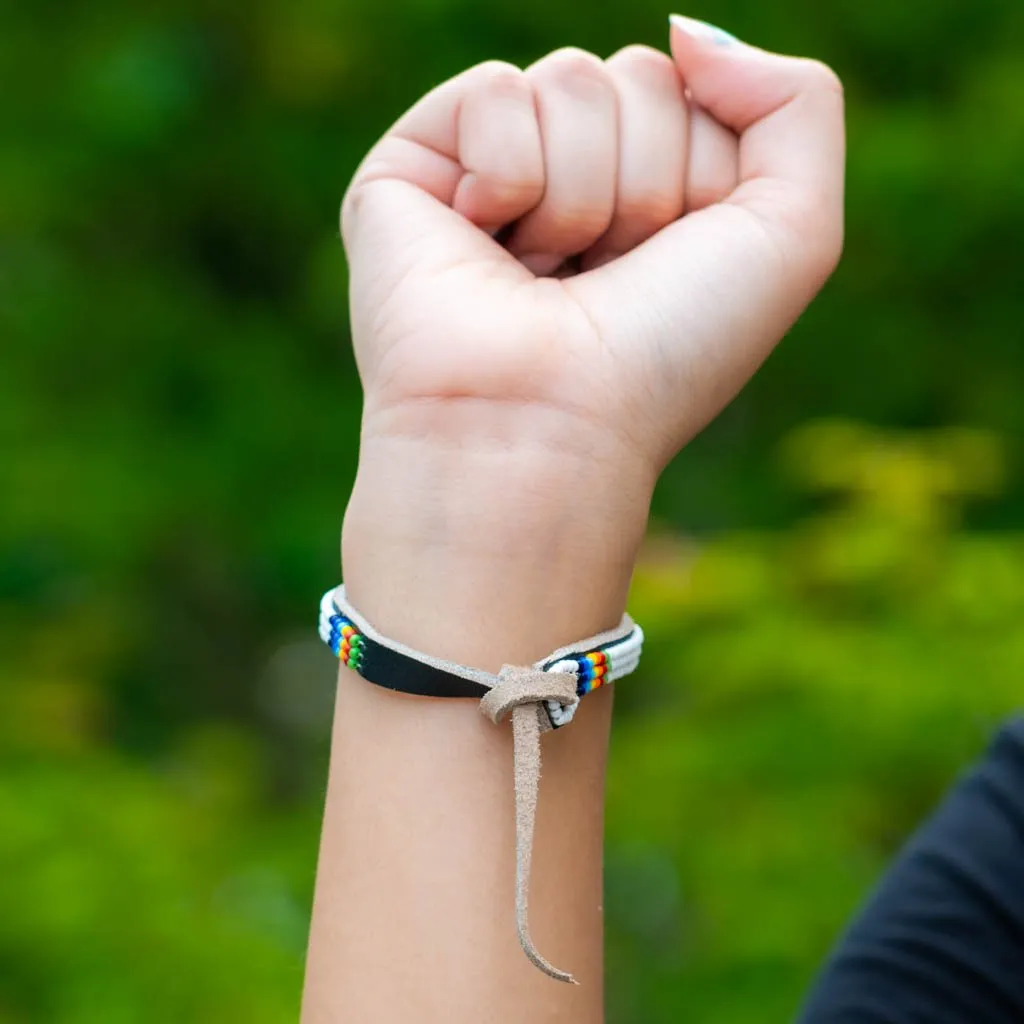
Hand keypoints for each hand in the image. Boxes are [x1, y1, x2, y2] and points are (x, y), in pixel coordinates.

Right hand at [339, 19, 843, 659]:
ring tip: (541, 275)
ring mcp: (492, 172)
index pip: (698, 95)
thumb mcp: (792, 230)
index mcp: (651, 194)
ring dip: (580, 192)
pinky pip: (493, 91)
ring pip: (570, 80)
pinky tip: (483, 247)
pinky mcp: (414, 170)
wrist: (547, 427)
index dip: (703, 181)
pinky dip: (506, 175)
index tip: (665, 272)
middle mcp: (573, 178)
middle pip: (638, 77)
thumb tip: (680, 31)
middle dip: (644, 184)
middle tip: (601, 276)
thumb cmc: (665, 354)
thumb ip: (794, 100)